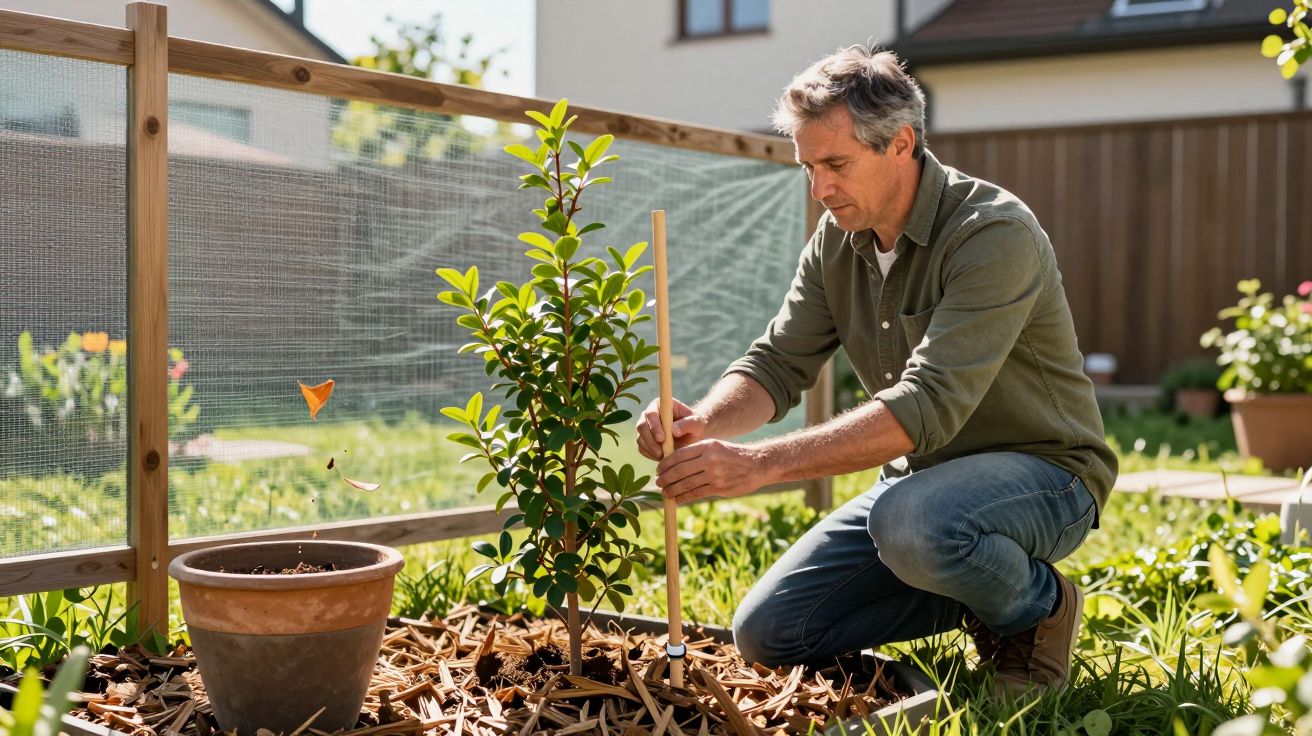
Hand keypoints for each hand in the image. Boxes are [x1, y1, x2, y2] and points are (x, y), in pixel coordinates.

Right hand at [635, 397, 706, 460]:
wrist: (694, 436)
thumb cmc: (696, 425)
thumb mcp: (697, 423)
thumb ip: (687, 424)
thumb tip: (673, 430)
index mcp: (660, 405)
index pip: (651, 413)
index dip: (654, 426)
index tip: (661, 439)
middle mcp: (650, 415)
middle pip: (641, 426)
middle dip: (650, 440)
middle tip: (660, 452)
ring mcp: (646, 428)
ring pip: (640, 438)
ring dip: (650, 449)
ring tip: (664, 456)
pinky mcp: (645, 440)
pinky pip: (642, 448)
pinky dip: (650, 454)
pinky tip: (661, 457)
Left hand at [655, 439, 771, 504]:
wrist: (756, 464)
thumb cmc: (731, 455)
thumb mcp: (715, 446)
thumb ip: (696, 453)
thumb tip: (673, 463)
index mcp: (706, 446)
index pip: (679, 455)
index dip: (665, 464)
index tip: (659, 470)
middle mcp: (709, 459)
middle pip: (680, 470)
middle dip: (666, 478)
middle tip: (658, 482)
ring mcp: (714, 474)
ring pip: (686, 483)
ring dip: (672, 490)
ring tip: (665, 492)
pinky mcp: (719, 487)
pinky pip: (696, 493)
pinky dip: (683, 497)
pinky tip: (677, 499)